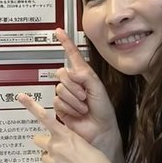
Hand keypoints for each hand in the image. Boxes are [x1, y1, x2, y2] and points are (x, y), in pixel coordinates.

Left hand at [17, 92, 114, 162]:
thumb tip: (59, 144)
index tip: (21, 97)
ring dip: (51, 157)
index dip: (31, 106)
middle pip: (39, 139)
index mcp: (65, 135)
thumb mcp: (83, 143)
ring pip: (44, 156)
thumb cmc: (97, 162)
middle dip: (45, 143)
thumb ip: (67, 140)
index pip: (44, 117)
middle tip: (58, 149)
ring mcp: (51, 161)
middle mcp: (55, 146)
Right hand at [52, 28, 123, 162]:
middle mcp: (74, 83)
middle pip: (62, 74)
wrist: (100, 131)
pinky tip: (77, 113)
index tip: (58, 32)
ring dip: (74, 100)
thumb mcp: (99, 89)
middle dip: (74, 86)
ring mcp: (66, 95)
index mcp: (84, 75)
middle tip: (85, 96)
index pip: (73, 55)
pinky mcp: (60, 107)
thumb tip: (71, 72)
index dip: (66, 43)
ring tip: (84, 107)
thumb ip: (85, 77)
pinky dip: (69, 107)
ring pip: (60, 88)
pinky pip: (57, 101)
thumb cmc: (104, 111)